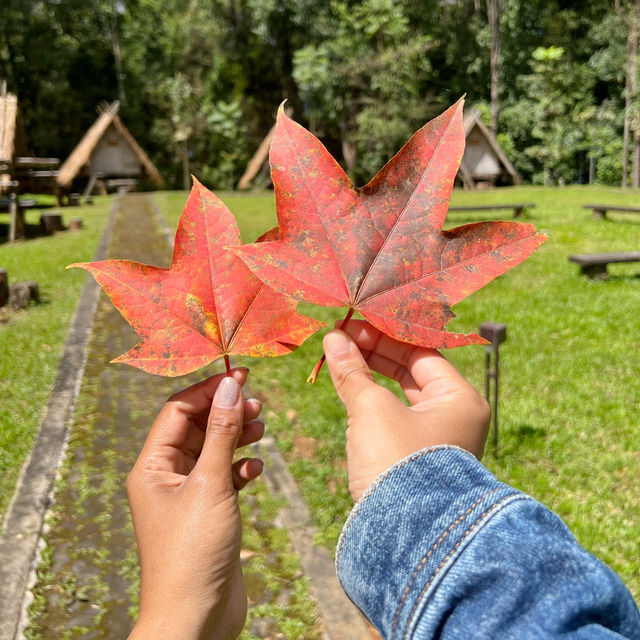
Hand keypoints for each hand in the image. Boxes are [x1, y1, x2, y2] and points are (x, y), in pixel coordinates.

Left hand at [127, 369, 263, 639]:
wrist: (196, 618)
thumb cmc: (193, 552)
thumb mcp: (210, 484)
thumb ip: (222, 432)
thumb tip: (230, 385)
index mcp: (152, 466)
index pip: (177, 411)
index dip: (208, 390)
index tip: (241, 376)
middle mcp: (166, 477)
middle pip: (197, 428)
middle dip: (226, 412)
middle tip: (257, 404)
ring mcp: (187, 496)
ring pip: (213, 451)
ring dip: (236, 436)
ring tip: (261, 428)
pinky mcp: (208, 512)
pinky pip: (224, 477)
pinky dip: (241, 467)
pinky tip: (256, 469)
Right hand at [323, 321, 490, 501]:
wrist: (405, 536)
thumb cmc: (397, 462)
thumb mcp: (372, 410)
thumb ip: (353, 372)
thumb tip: (333, 339)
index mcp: (459, 399)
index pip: (421, 352)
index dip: (385, 335)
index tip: (353, 325)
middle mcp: (454, 417)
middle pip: (412, 372)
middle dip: (374, 354)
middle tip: (341, 340)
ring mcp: (436, 440)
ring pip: (401, 396)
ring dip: (370, 377)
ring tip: (339, 360)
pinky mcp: (416, 460)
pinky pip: (394, 419)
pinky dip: (372, 404)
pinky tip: (350, 390)